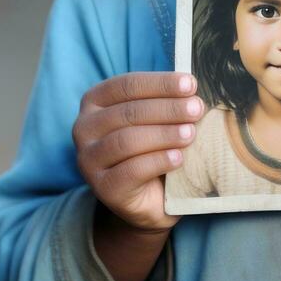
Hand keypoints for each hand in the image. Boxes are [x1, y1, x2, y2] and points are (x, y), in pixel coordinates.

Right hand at [73, 72, 204, 233]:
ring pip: (128, 141)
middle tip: (196, 109)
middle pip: (129, 112)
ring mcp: (89, 160)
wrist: (152, 196)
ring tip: (190, 133)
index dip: (160, 83)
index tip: (190, 84)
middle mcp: (84, 128)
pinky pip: (131, 171)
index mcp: (95, 101)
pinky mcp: (103, 187)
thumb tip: (191, 87)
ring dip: (164, 135)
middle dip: (168, 108)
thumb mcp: (157, 117)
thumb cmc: (154, 146)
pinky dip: (159, 161)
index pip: (127, 85)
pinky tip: (178, 158)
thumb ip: (167, 100)